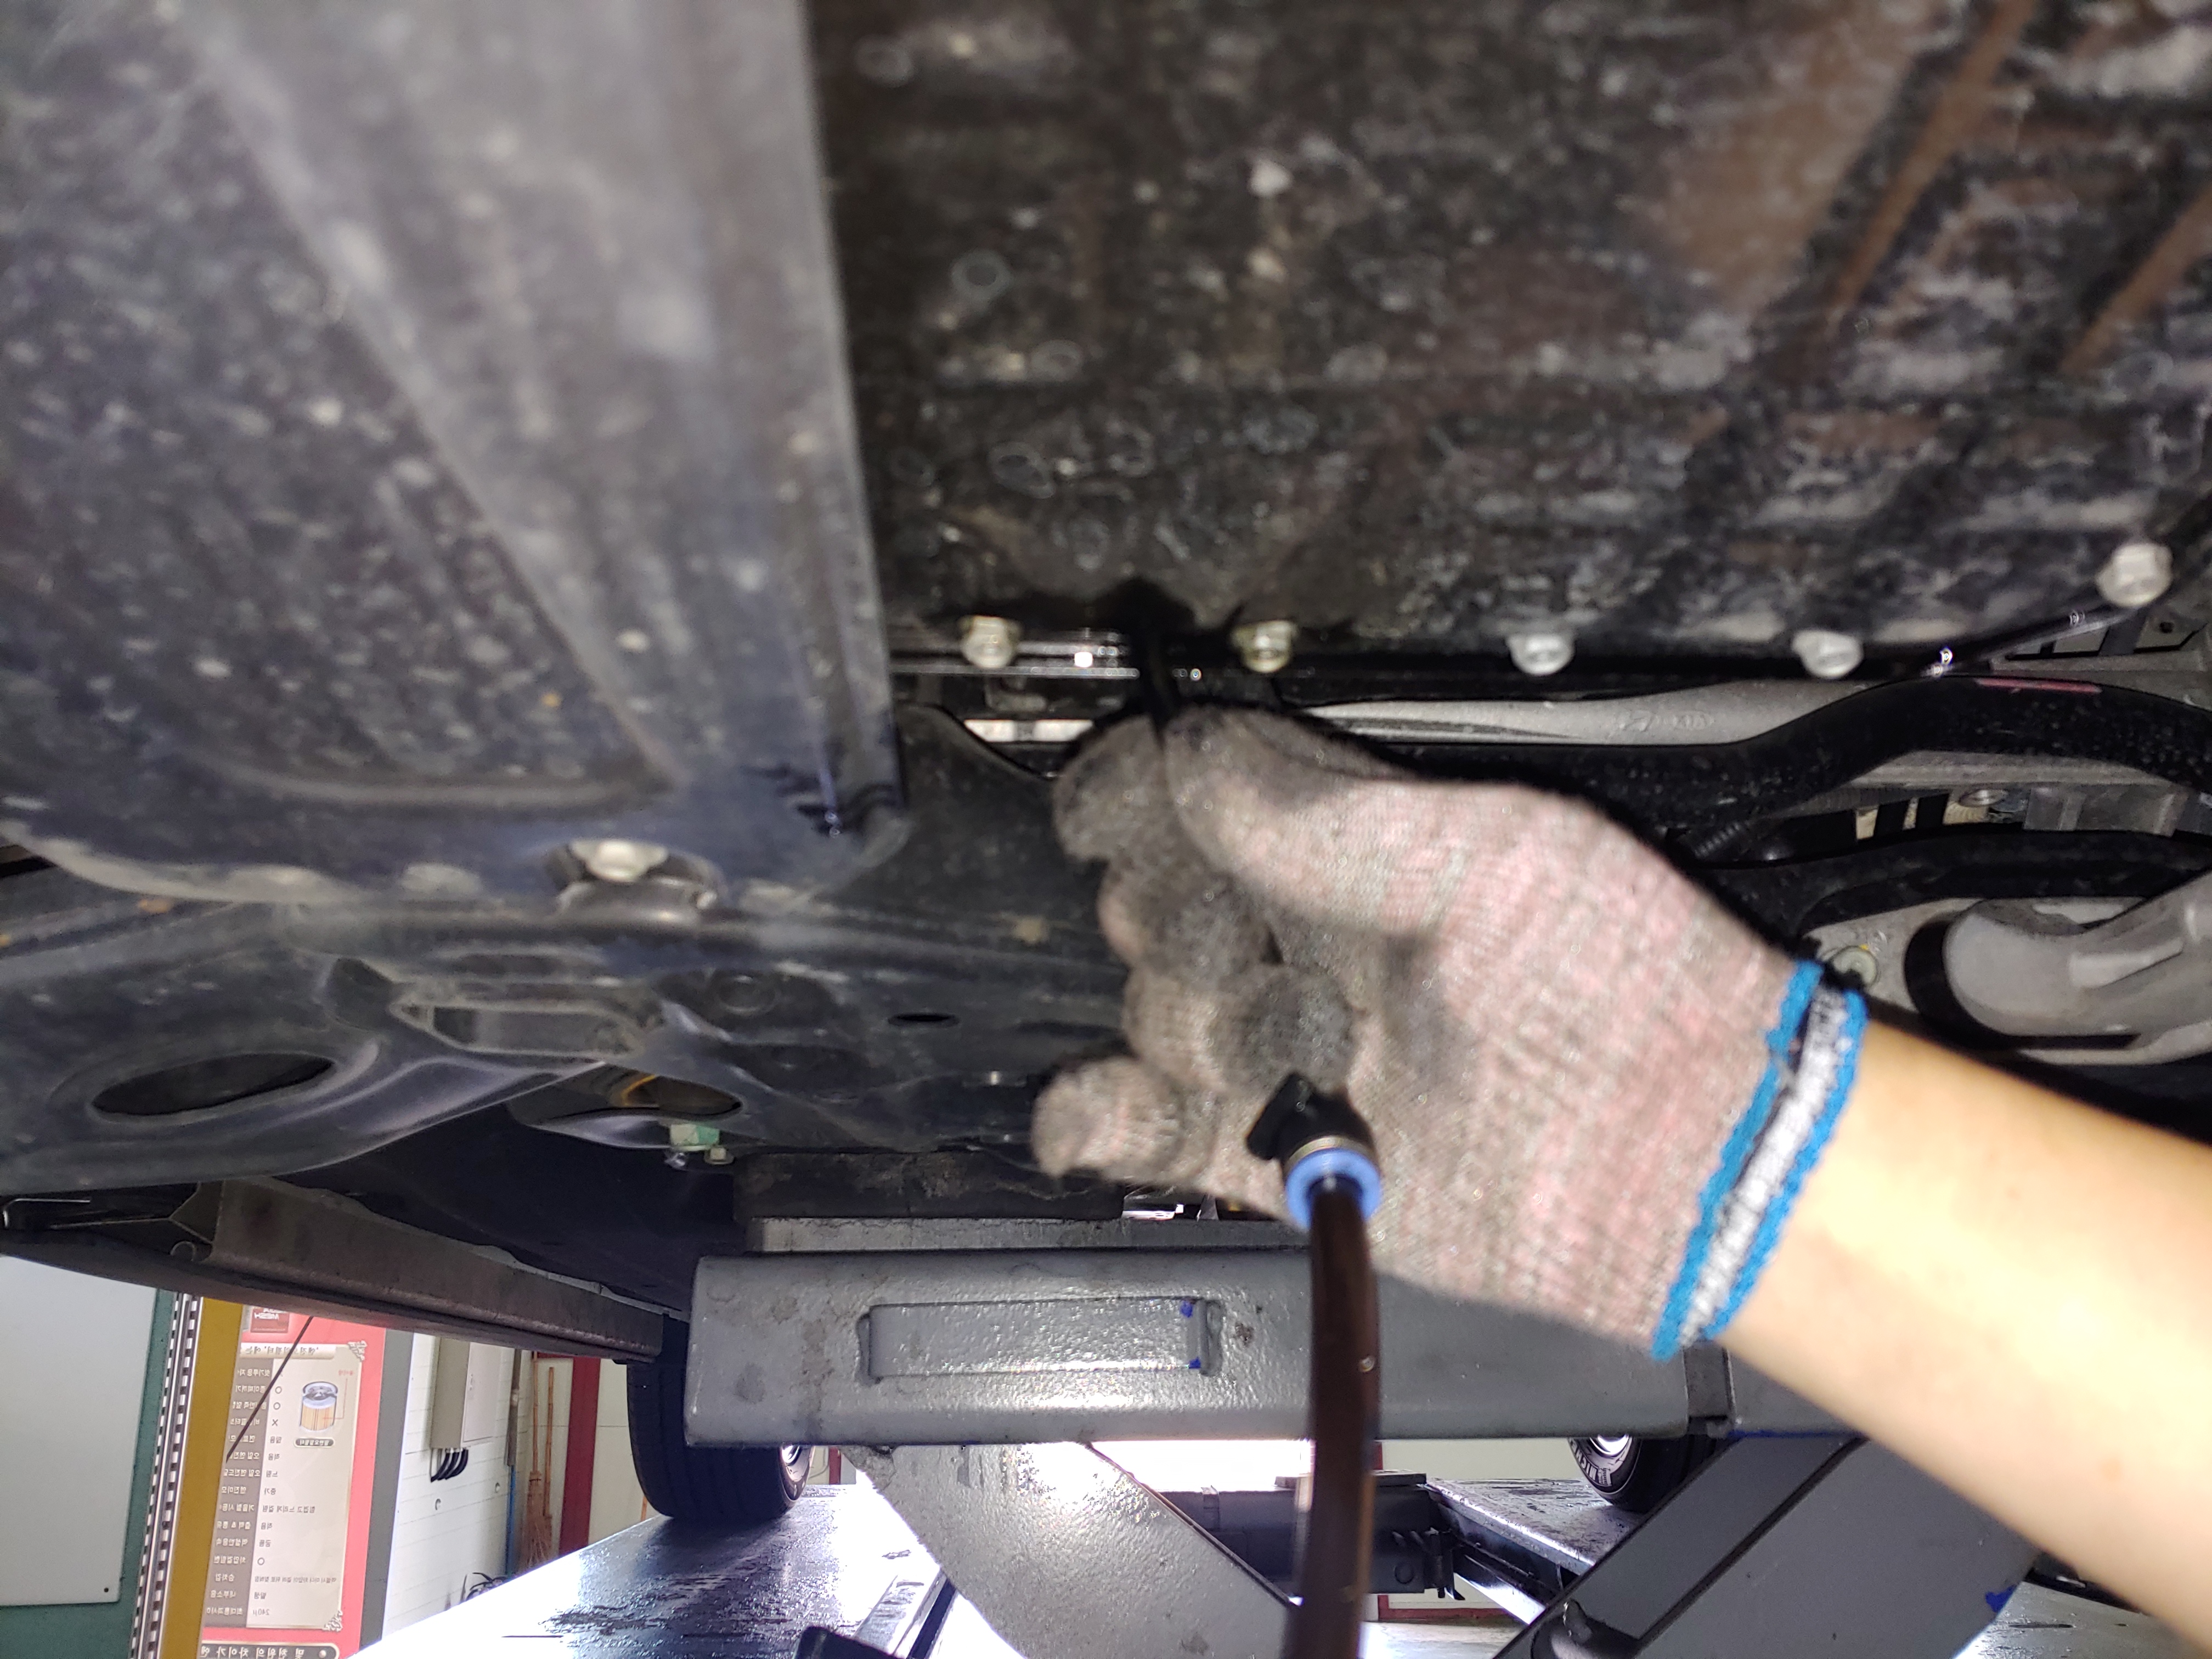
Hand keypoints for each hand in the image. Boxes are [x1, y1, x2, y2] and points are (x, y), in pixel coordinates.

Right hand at [1035, 708, 1859, 1354]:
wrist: (1690, 1159)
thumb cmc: (1626, 983)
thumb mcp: (1495, 860)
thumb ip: (1330, 819)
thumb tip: (1192, 759)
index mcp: (1357, 850)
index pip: (1201, 796)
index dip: (1134, 794)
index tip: (1100, 812)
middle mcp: (1309, 944)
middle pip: (1160, 901)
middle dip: (1174, 913)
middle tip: (1249, 941)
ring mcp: (1288, 1053)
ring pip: (1156, 1011)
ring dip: (1201, 1022)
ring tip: (1308, 1049)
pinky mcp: (1276, 1160)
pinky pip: (1148, 1132)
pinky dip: (1097, 1119)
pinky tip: (1090, 1110)